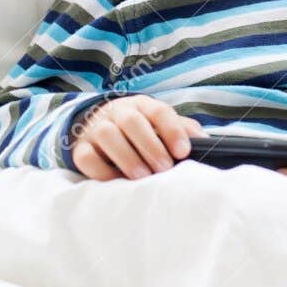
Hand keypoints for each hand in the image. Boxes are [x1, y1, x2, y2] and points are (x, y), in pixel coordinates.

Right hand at [72, 95, 201, 180]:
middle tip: (164, 168)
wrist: (99, 126)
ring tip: (142, 177)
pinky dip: (100, 170)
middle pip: (132, 121)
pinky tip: (116, 181)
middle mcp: (118, 112)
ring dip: (127, 157)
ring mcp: (96, 128)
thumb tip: (207, 141)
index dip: (173, 130)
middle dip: (150, 146)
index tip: (183, 152)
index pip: (159, 111)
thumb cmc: (141, 130)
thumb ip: (183, 130)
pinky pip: (86, 157)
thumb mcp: (162, 125)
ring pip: (107, 135)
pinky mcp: (80, 148)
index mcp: (142, 104)